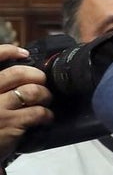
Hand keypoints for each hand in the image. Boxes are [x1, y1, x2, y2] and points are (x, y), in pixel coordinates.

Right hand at [0, 45, 52, 161]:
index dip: (8, 51)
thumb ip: (0, 87)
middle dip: (36, 76)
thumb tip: (19, 69)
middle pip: (18, 73)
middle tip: (41, 81)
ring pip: (32, 91)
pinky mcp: (11, 123)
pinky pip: (38, 112)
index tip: (23, 53)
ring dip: (45, 95)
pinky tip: (46, 118)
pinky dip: (47, 114)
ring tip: (46, 100)